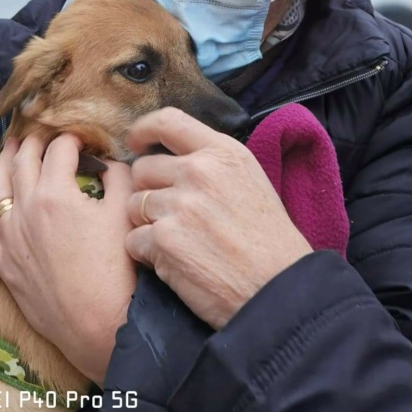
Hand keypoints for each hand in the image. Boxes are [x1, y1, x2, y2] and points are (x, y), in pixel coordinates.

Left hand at [0, 133, 136, 385]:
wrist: (101, 326)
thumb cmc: (118, 271)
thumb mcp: (125, 212)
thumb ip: (118, 176)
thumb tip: (108, 163)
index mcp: (56, 193)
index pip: (59, 149)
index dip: (72, 138)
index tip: (82, 138)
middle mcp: (26, 210)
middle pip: (23, 161)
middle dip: (33, 141)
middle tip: (42, 132)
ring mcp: (11, 238)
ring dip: (3, 162)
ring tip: (9, 147)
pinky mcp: (5, 264)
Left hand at [125, 107, 312, 329]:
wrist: (278, 290)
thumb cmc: (269, 241)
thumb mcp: (249, 180)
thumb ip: (212, 163)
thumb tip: (173, 159)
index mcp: (222, 152)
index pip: (168, 120)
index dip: (143, 130)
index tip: (135, 143)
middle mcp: (198, 171)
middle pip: (143, 169)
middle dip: (148, 191)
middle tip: (169, 214)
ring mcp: (179, 205)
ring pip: (134, 206)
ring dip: (148, 225)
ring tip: (179, 243)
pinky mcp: (164, 241)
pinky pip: (133, 240)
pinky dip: (147, 254)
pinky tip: (174, 263)